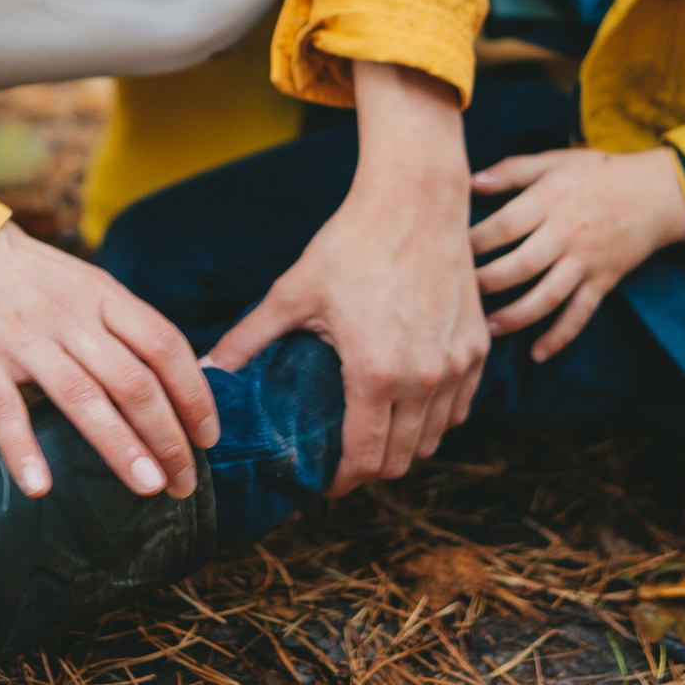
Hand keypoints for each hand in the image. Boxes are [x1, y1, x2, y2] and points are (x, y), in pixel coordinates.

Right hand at [0, 223, 219, 499]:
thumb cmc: (32, 279)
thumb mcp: (88, 285)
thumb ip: (127, 325)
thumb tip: (182, 377)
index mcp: (104, 296)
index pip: (165, 345)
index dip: (194, 394)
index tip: (208, 436)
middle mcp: (71, 318)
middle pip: (133, 381)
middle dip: (167, 437)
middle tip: (184, 481)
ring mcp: (26, 340)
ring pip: (83, 399)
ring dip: (120, 448)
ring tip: (148, 487)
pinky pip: (6, 411)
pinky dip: (24, 451)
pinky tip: (41, 488)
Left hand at [204, 61, 485, 496]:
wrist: (415, 200)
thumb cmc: (353, 242)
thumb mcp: (293, 293)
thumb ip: (250, 338)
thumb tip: (207, 369)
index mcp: (375, 374)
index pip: (365, 460)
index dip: (342, 483)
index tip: (323, 482)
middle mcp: (424, 379)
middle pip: (401, 460)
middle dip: (370, 470)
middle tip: (343, 460)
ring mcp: (457, 366)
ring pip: (434, 439)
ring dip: (404, 447)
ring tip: (373, 434)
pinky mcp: (477, 348)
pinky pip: (460, 408)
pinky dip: (436, 419)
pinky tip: (409, 404)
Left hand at [467, 147, 684, 360]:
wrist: (655, 193)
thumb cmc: (597, 173)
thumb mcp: (553, 161)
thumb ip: (511, 171)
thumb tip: (470, 181)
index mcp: (549, 201)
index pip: (503, 226)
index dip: (474, 242)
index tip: (448, 252)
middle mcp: (566, 234)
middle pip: (521, 266)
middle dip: (487, 283)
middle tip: (459, 295)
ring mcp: (585, 262)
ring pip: (547, 296)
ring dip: (516, 316)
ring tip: (488, 329)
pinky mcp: (602, 282)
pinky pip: (579, 314)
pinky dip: (560, 336)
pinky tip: (537, 353)